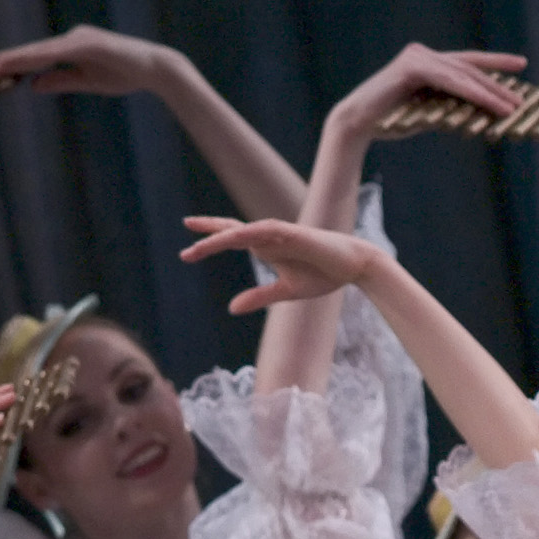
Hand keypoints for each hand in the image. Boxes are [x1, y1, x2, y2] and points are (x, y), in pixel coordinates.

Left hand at [0, 25, 175, 99]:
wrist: (154, 68)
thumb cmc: (124, 74)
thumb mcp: (87, 81)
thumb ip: (61, 80)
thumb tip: (33, 84)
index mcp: (72, 47)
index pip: (39, 57)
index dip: (16, 64)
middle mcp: (73, 38)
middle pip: (36, 50)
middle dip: (10, 59)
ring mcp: (80, 38)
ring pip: (43, 50)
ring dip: (19, 57)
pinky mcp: (89, 43)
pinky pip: (59, 52)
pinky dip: (41, 57)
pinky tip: (26, 63)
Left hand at [181, 214, 390, 310]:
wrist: (353, 266)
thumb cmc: (323, 275)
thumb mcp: (286, 292)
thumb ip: (258, 297)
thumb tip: (231, 308)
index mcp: (266, 247)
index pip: (232, 237)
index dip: (210, 239)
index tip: (187, 248)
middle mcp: (269, 237)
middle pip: (231, 230)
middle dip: (207, 233)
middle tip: (184, 237)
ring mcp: (280, 233)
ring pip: (242, 231)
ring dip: (219, 238)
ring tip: (197, 248)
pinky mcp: (293, 233)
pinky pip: (264, 231)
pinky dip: (247, 234)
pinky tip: (232, 237)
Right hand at [333, 40, 525, 134]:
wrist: (357, 124)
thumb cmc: (391, 121)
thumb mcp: (430, 113)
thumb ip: (452, 108)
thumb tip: (483, 116)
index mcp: (427, 63)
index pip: (466, 62)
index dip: (494, 63)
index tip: (520, 64)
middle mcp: (423, 54)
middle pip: (469, 68)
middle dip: (497, 85)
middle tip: (521, 99)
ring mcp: (417, 57)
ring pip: (463, 75)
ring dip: (490, 93)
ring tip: (512, 107)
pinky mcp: (412, 67)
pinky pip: (450, 81)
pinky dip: (473, 93)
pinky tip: (491, 104)